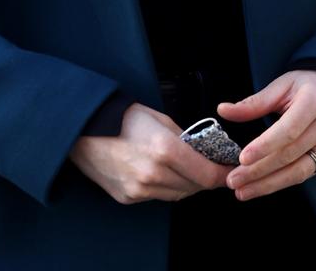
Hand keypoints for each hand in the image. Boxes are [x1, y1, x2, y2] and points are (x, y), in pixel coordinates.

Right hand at [68, 102, 231, 204]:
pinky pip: (157, 196)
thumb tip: (203, 152)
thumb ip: (183, 138)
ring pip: (177, 194)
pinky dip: (165, 187)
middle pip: (194, 187)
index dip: (222, 175)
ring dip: (187, 184)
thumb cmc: (122, 118)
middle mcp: (153, 174)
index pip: (206, 174)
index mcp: (164, 149)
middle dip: (206, 178)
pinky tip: (162, 172)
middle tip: (211, 167)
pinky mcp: (129, 198)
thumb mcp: (159, 119)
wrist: (85, 130)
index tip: (230, 172)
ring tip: (186, 169)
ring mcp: (140, 189)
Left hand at [216, 70, 315, 200]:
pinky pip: (307, 174)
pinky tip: (264, 185)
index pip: (288, 130)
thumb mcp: (283, 84)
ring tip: (244, 191)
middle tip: (234, 180)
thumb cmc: (310, 83)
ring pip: (299, 171)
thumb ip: (254, 102)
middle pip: (290, 155)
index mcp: (314, 102)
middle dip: (260, 172)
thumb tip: (223, 111)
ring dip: (269, 184)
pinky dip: (283, 182)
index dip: (265, 146)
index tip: (243, 158)